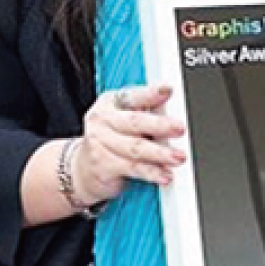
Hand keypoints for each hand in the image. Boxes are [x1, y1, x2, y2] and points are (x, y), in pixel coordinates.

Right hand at [72, 83, 187, 203]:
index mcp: (111, 102)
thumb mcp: (127, 121)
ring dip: (159, 153)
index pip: (133, 96)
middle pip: (134, 122)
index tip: (167, 90)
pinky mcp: (103, 165)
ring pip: (135, 148)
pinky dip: (151, 172)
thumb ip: (148, 114)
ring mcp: (100, 143)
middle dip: (160, 125)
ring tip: (178, 157)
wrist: (84, 169)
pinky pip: (132, 168)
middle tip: (180, 128)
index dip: (150, 93)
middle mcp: (103, 120)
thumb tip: (175, 117)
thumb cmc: (113, 140)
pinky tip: (165, 175)